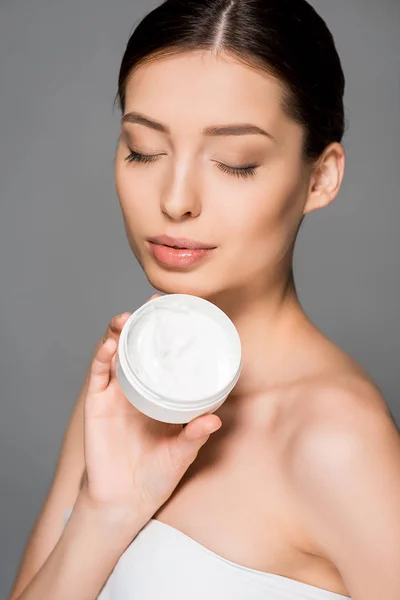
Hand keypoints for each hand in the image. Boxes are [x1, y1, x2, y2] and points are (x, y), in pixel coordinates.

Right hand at [80, 294, 221, 525]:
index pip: (166, 358)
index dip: (172, 336)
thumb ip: (193, 436)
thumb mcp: (181, 454)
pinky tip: (111, 344)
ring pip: (116, 354)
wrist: (123, 503)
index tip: (184, 314)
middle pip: (140, 348)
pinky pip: (98, 376)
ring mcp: (115, 395)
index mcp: (160, 396)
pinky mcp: (97, 405)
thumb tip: (213, 419)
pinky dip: (103, 358)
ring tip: (129, 317)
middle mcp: (137, 389)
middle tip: (156, 303)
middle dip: (146, 324)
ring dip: (121, 332)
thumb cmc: (155, 476)